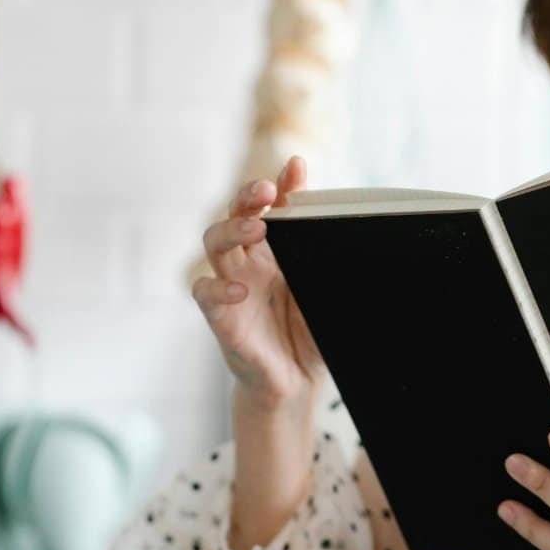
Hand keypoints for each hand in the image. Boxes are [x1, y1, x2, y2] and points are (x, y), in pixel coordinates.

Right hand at [191, 156, 325, 414]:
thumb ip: (325, 256)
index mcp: (275, 250)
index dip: (279, 184)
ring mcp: (231, 284)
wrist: (297, 381)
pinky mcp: (220, 316)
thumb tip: (344, 225)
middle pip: (235, 213)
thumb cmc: (308, 334)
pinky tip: (240, 289)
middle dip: (247, 196)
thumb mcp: (323, 290)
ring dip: (231, 228)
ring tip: (255, 227)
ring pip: (214, 242)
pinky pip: (205, 292)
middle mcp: (249, 261)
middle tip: (266, 191)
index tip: (294, 168)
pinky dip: (218, 287)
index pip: (271, 207)